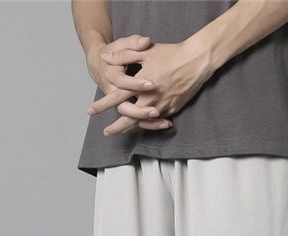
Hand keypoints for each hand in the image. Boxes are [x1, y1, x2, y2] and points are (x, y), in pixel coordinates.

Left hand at [90, 39, 215, 135]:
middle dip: (117, 127)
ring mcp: (163, 106)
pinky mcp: (173, 108)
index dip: (103, 105)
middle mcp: (151, 99)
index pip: (117, 97)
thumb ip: (124, 55)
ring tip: (123, 131)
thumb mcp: (145, 51)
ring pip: (144, 122)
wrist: (197, 61)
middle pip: (129, 118)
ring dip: (132, 128)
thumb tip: (105, 57)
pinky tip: (143, 125)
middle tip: (106, 132)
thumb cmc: (171, 54)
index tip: (91, 111)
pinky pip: (158, 120)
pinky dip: (149, 124)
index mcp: (141, 85)